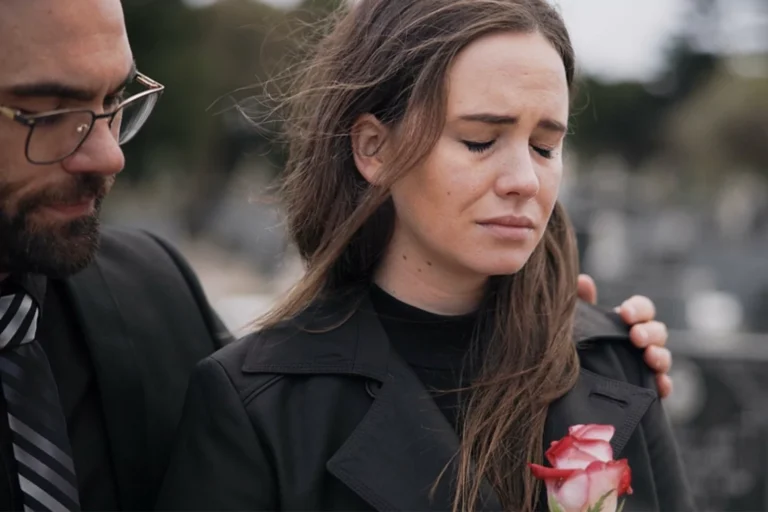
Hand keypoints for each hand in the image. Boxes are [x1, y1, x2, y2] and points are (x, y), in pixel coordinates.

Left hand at [577, 274, 672, 398]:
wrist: (569, 382)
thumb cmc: (579, 343)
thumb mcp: (578, 322)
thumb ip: (581, 301)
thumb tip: (583, 281)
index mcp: (626, 323)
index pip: (643, 309)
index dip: (638, 309)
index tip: (624, 313)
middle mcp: (641, 342)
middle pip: (658, 331)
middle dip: (649, 332)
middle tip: (635, 336)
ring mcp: (646, 366)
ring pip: (663, 357)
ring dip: (660, 355)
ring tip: (649, 356)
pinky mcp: (646, 389)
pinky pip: (662, 387)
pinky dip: (664, 385)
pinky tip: (659, 385)